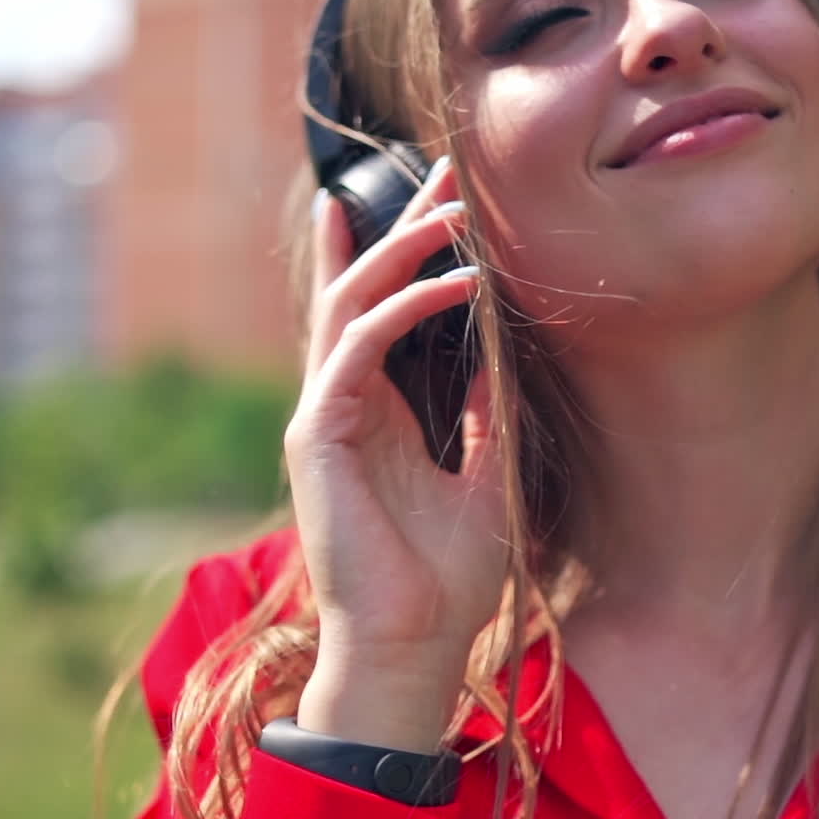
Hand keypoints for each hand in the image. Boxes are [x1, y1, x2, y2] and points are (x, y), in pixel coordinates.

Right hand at [284, 164, 507, 748]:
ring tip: (451, 209)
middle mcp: (343, 407)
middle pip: (360, 293)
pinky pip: (357, 347)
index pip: (377, 318)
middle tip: (442, 176)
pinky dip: (402, 307)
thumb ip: (483, 418)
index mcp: (376, 417)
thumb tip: (499, 360)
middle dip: (399, 231)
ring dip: (400, 252)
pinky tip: (453, 282)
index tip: (431, 205)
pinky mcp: (319, 434)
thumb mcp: (482, 478)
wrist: (415, 641)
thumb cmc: (447, 575)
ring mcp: (325, 417)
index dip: (394, 258)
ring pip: (351, 305)